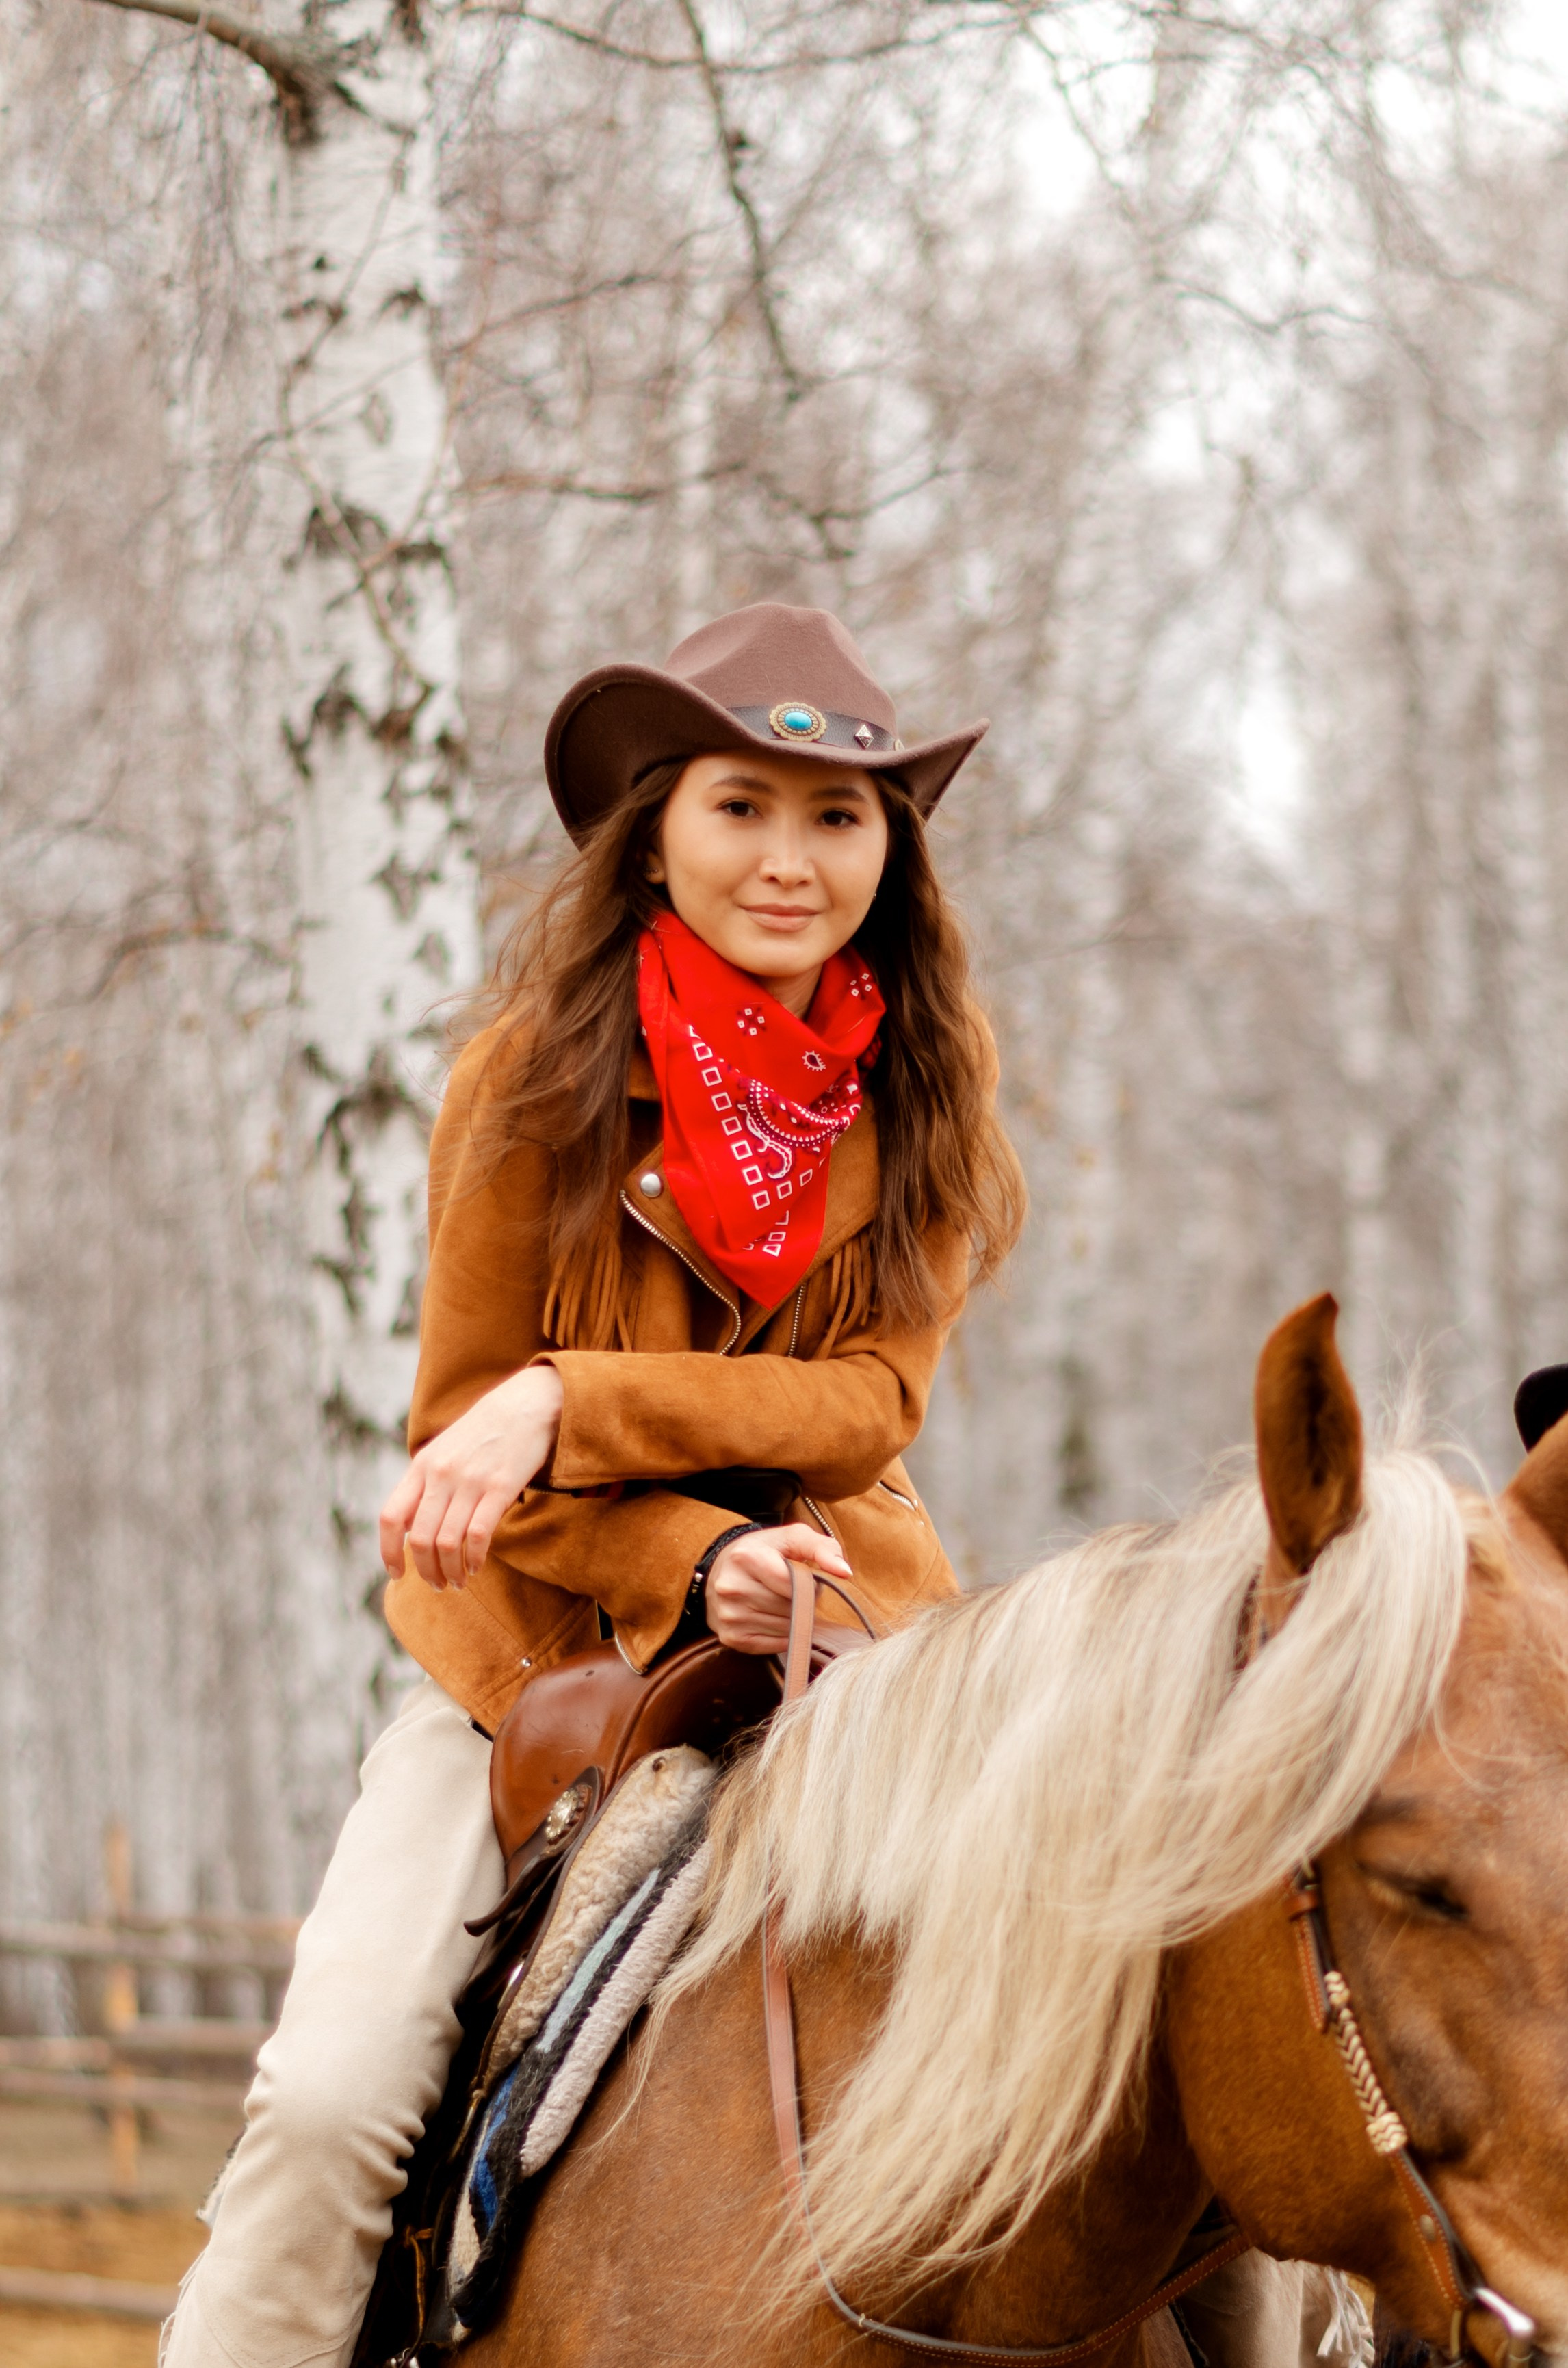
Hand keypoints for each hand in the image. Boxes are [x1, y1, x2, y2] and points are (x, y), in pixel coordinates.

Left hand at [378, 1365, 564, 1590]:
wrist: (525, 1404)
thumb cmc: (483, 1432)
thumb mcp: (443, 1450)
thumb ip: (424, 1485)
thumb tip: (410, 1529)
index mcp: (422, 1466)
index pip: (391, 1517)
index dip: (389, 1552)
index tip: (397, 1575)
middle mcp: (442, 1474)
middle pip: (421, 1539)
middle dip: (427, 1571)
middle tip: (438, 1585)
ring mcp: (471, 1481)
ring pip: (448, 1543)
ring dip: (451, 1571)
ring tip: (458, 1582)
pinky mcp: (501, 1488)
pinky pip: (479, 1536)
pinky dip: (475, 1559)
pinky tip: (478, 1565)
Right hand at [705, 1522, 853, 1654]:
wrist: (723, 1568)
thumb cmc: (764, 1551)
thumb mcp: (792, 1537)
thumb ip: (823, 1548)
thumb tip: (845, 1572)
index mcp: (746, 1557)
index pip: (793, 1584)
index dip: (808, 1584)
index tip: (804, 1578)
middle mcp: (732, 1587)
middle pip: (789, 1608)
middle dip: (801, 1602)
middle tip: (791, 1591)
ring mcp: (729, 1615)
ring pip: (785, 1628)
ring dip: (793, 1619)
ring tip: (780, 1601)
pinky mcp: (731, 1637)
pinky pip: (774, 1645)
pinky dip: (782, 1635)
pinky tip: (772, 1617)